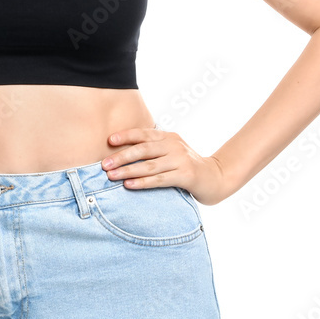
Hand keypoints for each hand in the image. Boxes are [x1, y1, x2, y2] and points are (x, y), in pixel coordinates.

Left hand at [101, 126, 232, 205]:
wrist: (215, 178)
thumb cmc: (186, 166)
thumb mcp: (171, 152)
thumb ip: (154, 150)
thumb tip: (122, 153)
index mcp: (168, 136)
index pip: (143, 133)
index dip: (126, 136)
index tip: (109, 141)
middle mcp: (174, 145)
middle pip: (143, 149)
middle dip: (122, 156)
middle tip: (104, 164)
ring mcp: (181, 160)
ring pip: (149, 165)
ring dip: (128, 171)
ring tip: (112, 176)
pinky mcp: (186, 175)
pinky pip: (160, 179)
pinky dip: (143, 182)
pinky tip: (129, 185)